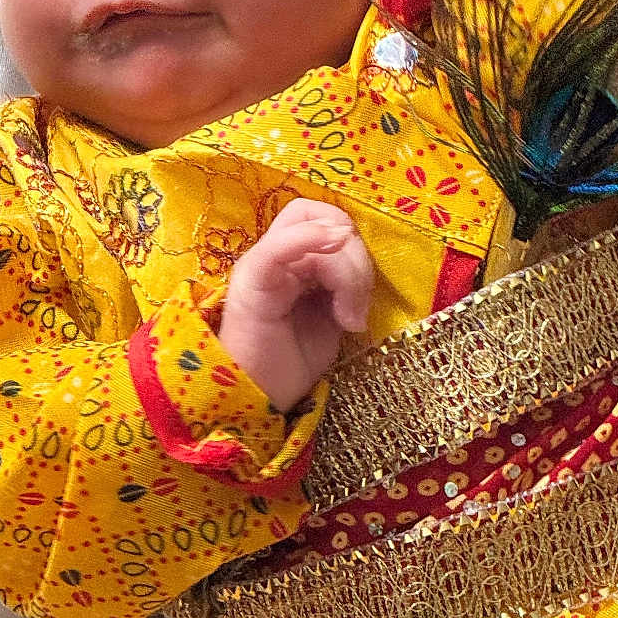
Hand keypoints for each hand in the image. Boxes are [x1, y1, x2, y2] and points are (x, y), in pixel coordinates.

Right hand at [218, 199, 374, 413]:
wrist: (259, 400)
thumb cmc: (290, 363)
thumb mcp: (332, 317)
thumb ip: (347, 285)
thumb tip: (364, 266)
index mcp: (295, 260)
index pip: (329, 219)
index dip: (355, 247)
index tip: (361, 298)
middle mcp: (277, 254)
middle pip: (326, 217)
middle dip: (357, 258)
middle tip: (356, 309)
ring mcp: (261, 263)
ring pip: (314, 229)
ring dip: (346, 272)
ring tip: (347, 317)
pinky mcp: (252, 281)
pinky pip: (279, 247)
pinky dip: (309, 241)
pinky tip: (333, 270)